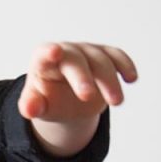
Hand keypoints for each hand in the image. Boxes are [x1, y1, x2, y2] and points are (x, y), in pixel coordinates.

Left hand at [18, 42, 136, 122]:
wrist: (68, 101)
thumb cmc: (49, 100)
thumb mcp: (38, 106)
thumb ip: (31, 107)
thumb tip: (29, 109)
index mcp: (43, 62)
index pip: (43, 54)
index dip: (49, 52)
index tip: (55, 52)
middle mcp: (66, 52)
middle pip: (75, 59)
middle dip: (82, 76)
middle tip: (87, 97)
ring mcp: (87, 52)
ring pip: (100, 60)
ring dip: (109, 81)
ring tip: (116, 102)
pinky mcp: (105, 56)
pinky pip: (116, 56)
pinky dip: (125, 65)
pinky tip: (131, 78)